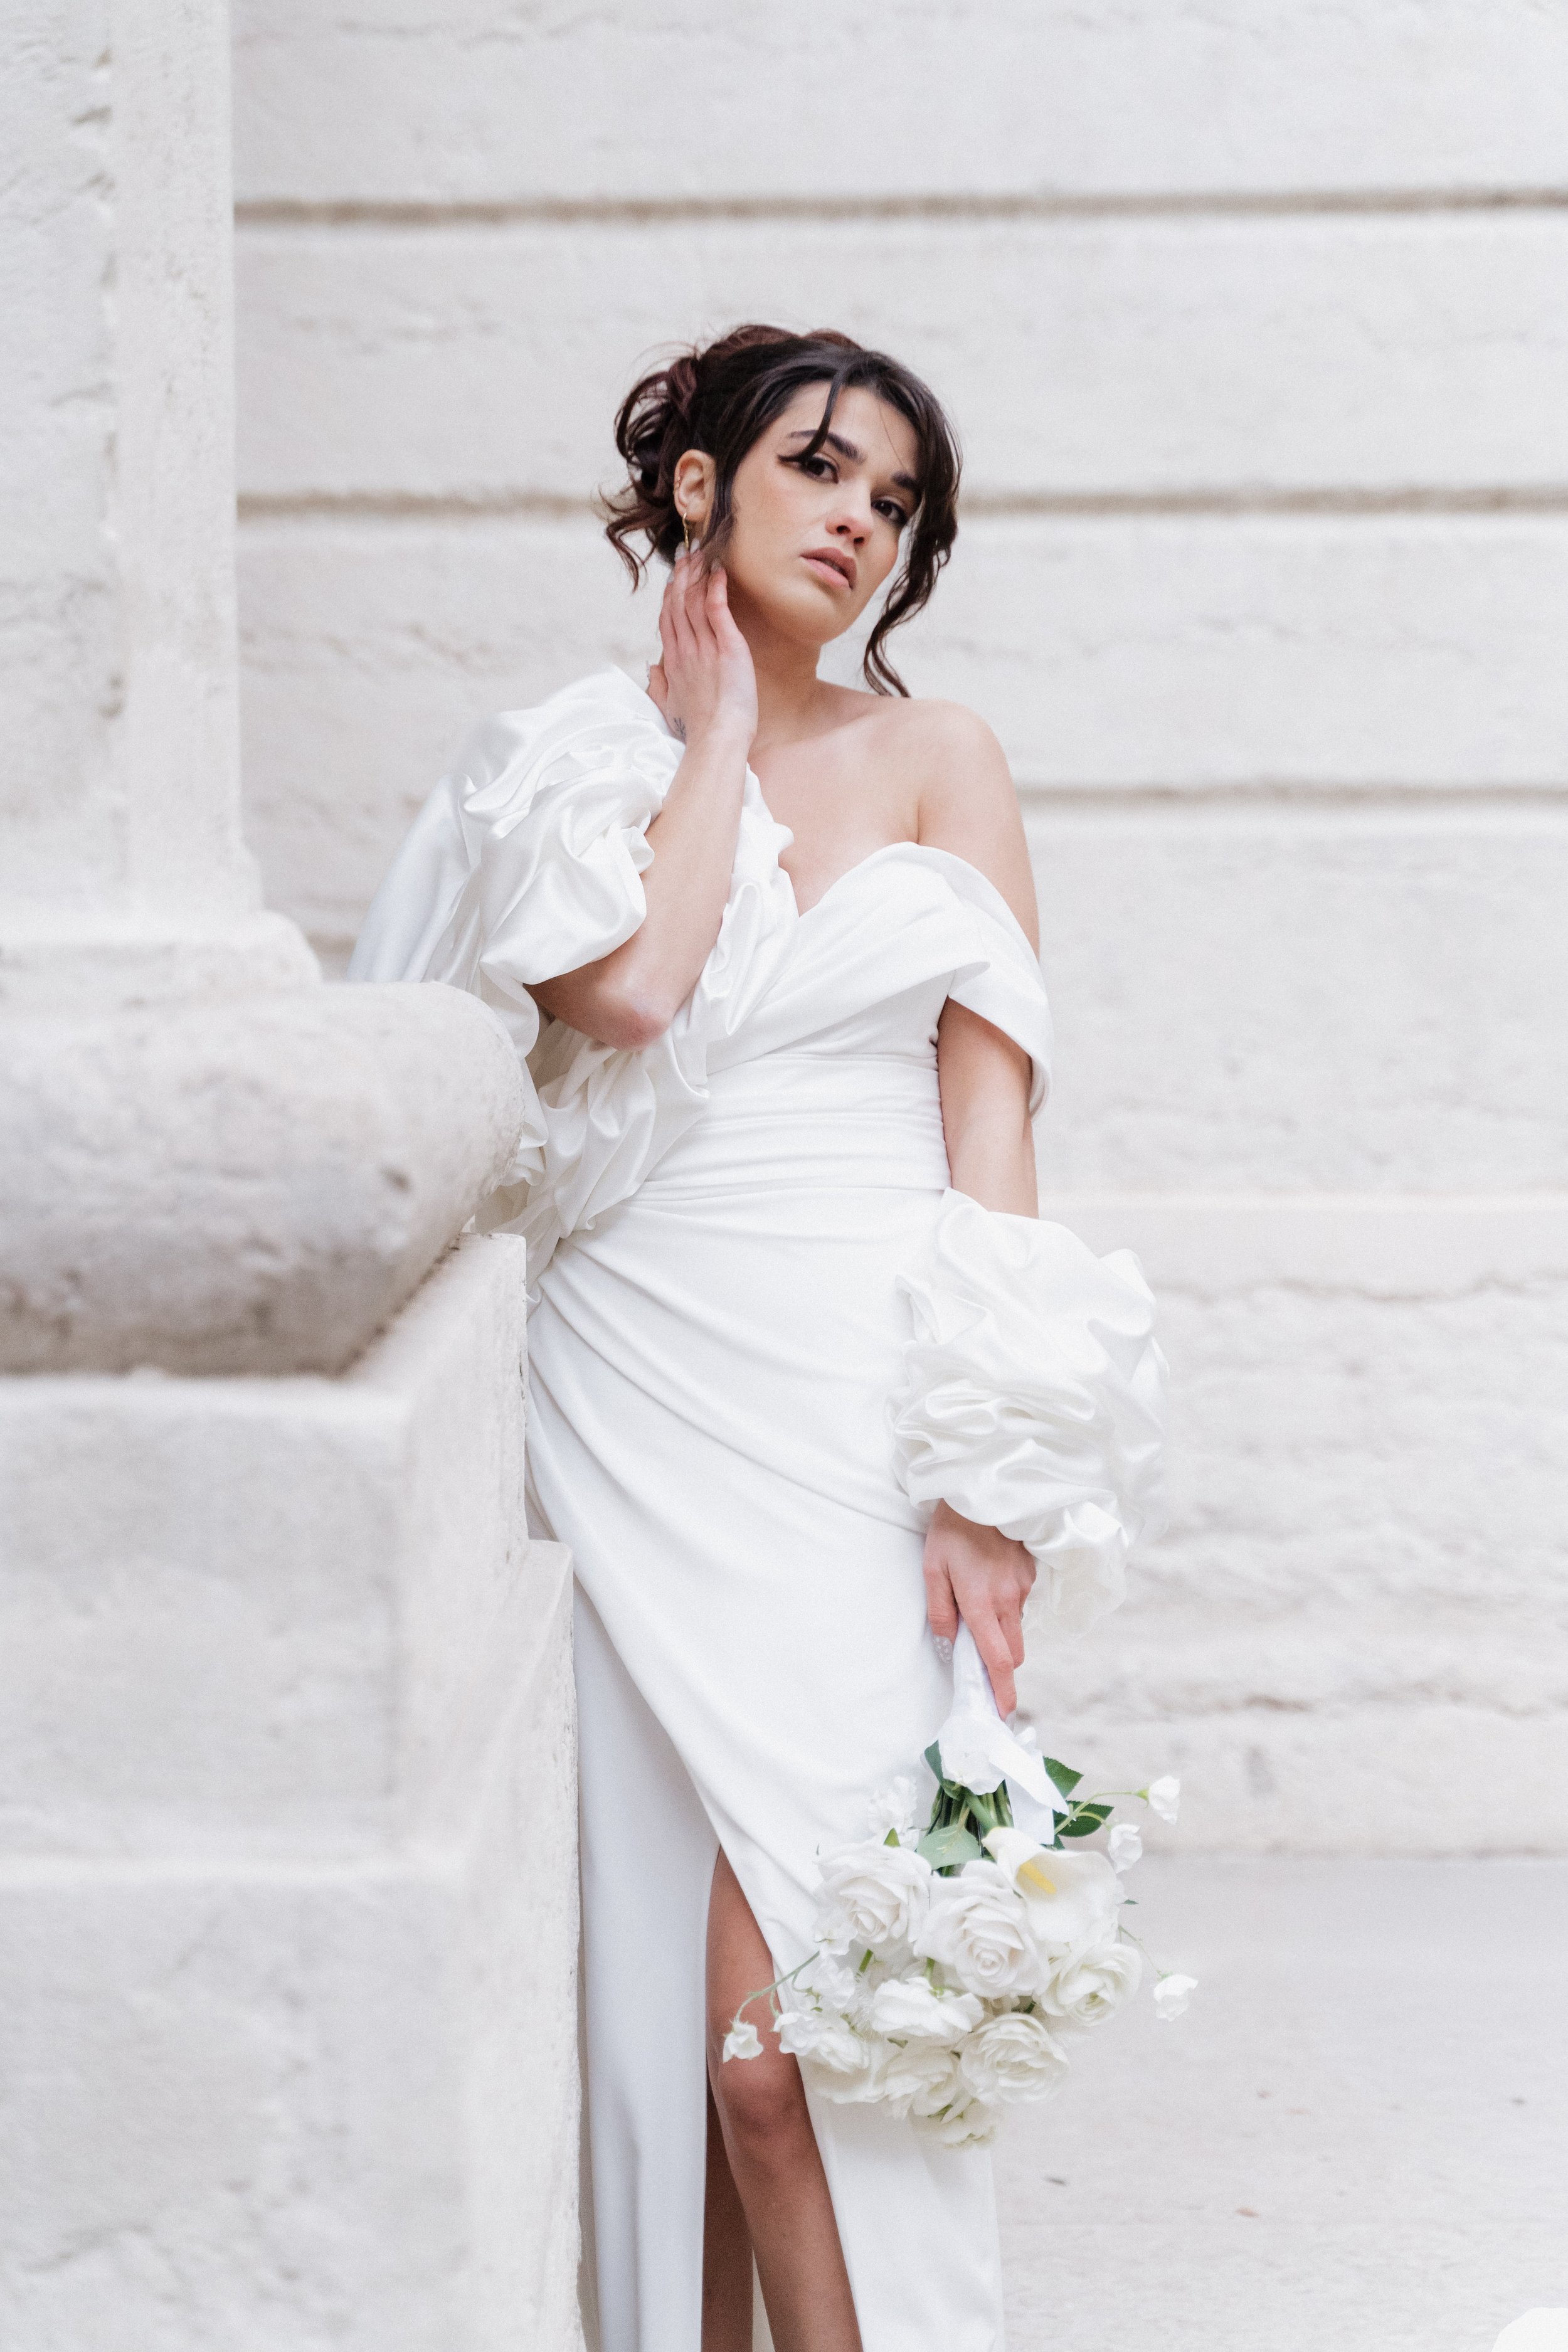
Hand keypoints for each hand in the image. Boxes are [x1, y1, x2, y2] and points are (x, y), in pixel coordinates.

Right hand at [645, 553, 757, 754]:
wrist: (717, 739)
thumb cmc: (697, 730)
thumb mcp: (670, 707)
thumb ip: (659, 685)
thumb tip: (652, 668)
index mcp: (673, 663)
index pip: (668, 620)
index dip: (669, 597)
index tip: (672, 580)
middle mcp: (685, 650)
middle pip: (678, 604)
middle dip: (681, 577)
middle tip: (686, 555)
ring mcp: (704, 647)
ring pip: (695, 601)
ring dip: (696, 576)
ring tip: (701, 555)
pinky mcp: (727, 647)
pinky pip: (718, 610)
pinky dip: (717, 589)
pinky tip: (719, 572)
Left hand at [923, 1501, 1036, 1717]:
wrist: (982, 1490)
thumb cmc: (951, 1530)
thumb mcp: (932, 1568)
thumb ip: (940, 1610)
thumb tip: (951, 1643)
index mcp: (981, 1602)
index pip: (997, 1659)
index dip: (1001, 1690)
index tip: (1003, 1713)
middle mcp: (1009, 1599)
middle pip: (1013, 1652)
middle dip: (1000, 1663)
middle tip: (979, 1655)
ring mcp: (1024, 1586)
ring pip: (1016, 1626)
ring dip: (1001, 1628)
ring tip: (976, 1597)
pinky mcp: (1031, 1572)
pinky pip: (1020, 1601)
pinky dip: (1006, 1602)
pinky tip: (990, 1577)